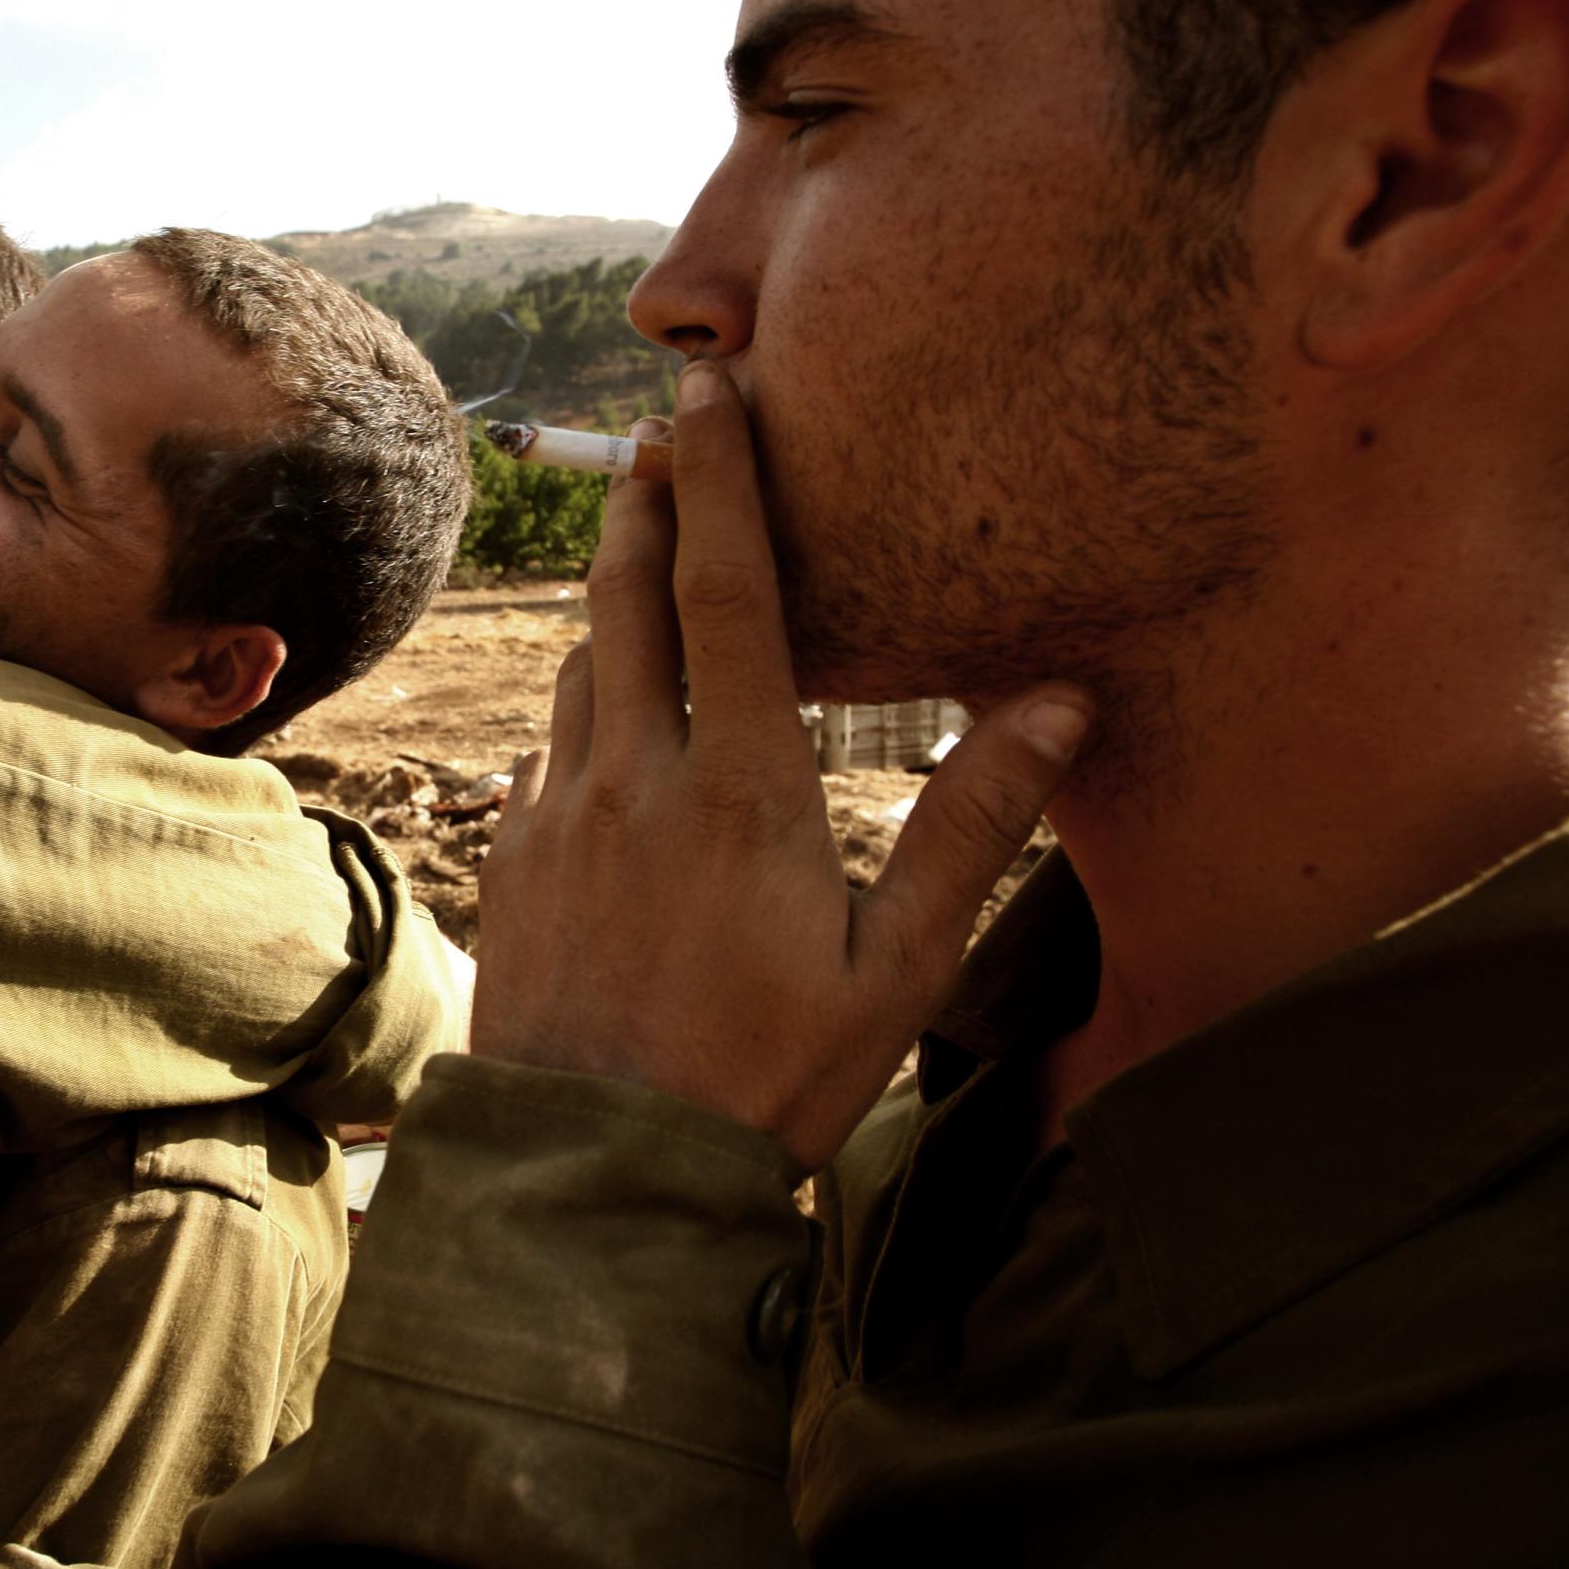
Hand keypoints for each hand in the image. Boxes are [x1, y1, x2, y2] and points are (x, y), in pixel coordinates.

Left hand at [471, 363, 1089, 1169]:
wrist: (596, 1174)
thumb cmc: (767, 1081)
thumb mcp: (895, 971)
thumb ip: (971, 830)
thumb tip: (1058, 706)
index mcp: (740, 788)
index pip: (732, 594)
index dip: (724, 483)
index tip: (709, 393)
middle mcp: (634, 776)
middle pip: (630, 599)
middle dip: (646, 505)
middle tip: (659, 440)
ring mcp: (557, 814)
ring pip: (579, 668)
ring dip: (610, 606)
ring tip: (641, 565)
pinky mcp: (510, 860)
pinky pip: (543, 750)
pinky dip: (578, 711)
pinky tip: (601, 724)